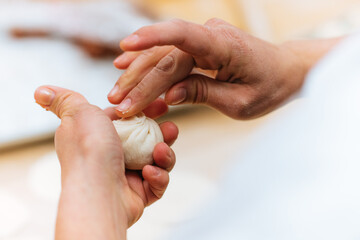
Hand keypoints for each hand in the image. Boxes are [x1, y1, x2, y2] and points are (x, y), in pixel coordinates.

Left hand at [34, 86, 177, 238]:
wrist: (97, 191)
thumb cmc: (89, 150)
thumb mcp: (78, 112)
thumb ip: (66, 99)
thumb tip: (40, 91)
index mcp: (100, 137)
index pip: (129, 120)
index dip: (146, 111)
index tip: (161, 105)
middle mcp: (112, 156)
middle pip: (146, 140)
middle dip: (162, 133)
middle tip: (171, 128)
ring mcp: (126, 175)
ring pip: (156, 161)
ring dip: (164, 155)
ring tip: (162, 151)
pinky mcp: (139, 194)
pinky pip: (157, 183)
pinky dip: (157, 177)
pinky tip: (150, 172)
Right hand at [107, 18, 306, 119]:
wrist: (285, 71)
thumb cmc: (269, 87)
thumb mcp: (240, 102)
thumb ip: (203, 94)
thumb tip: (169, 95)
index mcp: (225, 46)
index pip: (183, 35)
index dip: (152, 38)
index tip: (125, 47)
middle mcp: (211, 35)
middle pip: (166, 55)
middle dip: (139, 80)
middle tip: (118, 102)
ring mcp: (204, 38)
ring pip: (163, 54)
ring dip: (138, 72)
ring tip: (117, 90)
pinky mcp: (200, 45)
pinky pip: (170, 53)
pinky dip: (149, 61)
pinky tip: (126, 63)